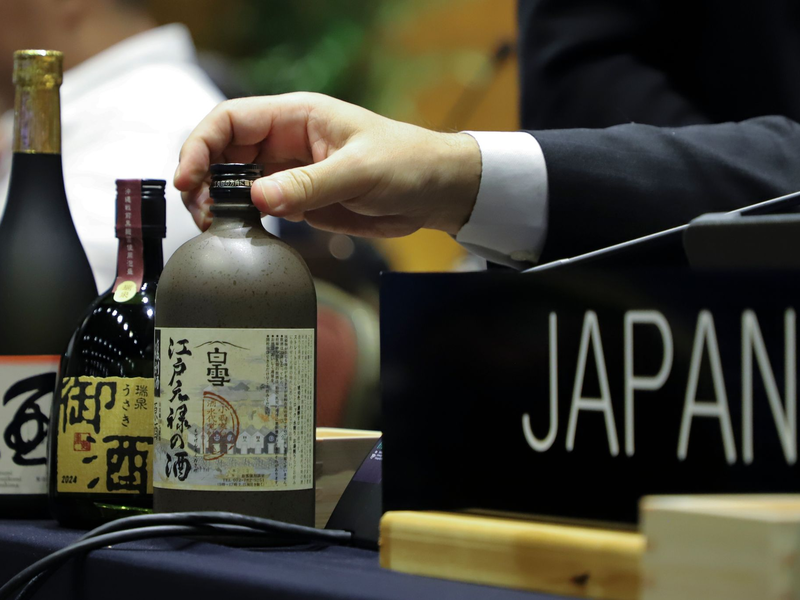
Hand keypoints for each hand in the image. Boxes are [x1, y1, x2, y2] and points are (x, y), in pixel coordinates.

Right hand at [175, 92, 481, 236]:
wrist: (435, 191)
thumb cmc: (407, 163)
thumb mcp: (360, 171)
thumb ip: (309, 185)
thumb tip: (258, 197)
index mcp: (296, 117)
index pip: (231, 121)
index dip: (202, 145)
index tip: (190, 177)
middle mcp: (286, 142)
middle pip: (224, 152)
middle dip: (203, 178)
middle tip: (201, 211)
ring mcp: (291, 172)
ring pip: (236, 181)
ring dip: (217, 201)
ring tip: (212, 225)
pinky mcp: (300, 200)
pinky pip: (259, 206)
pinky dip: (241, 219)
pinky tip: (237, 233)